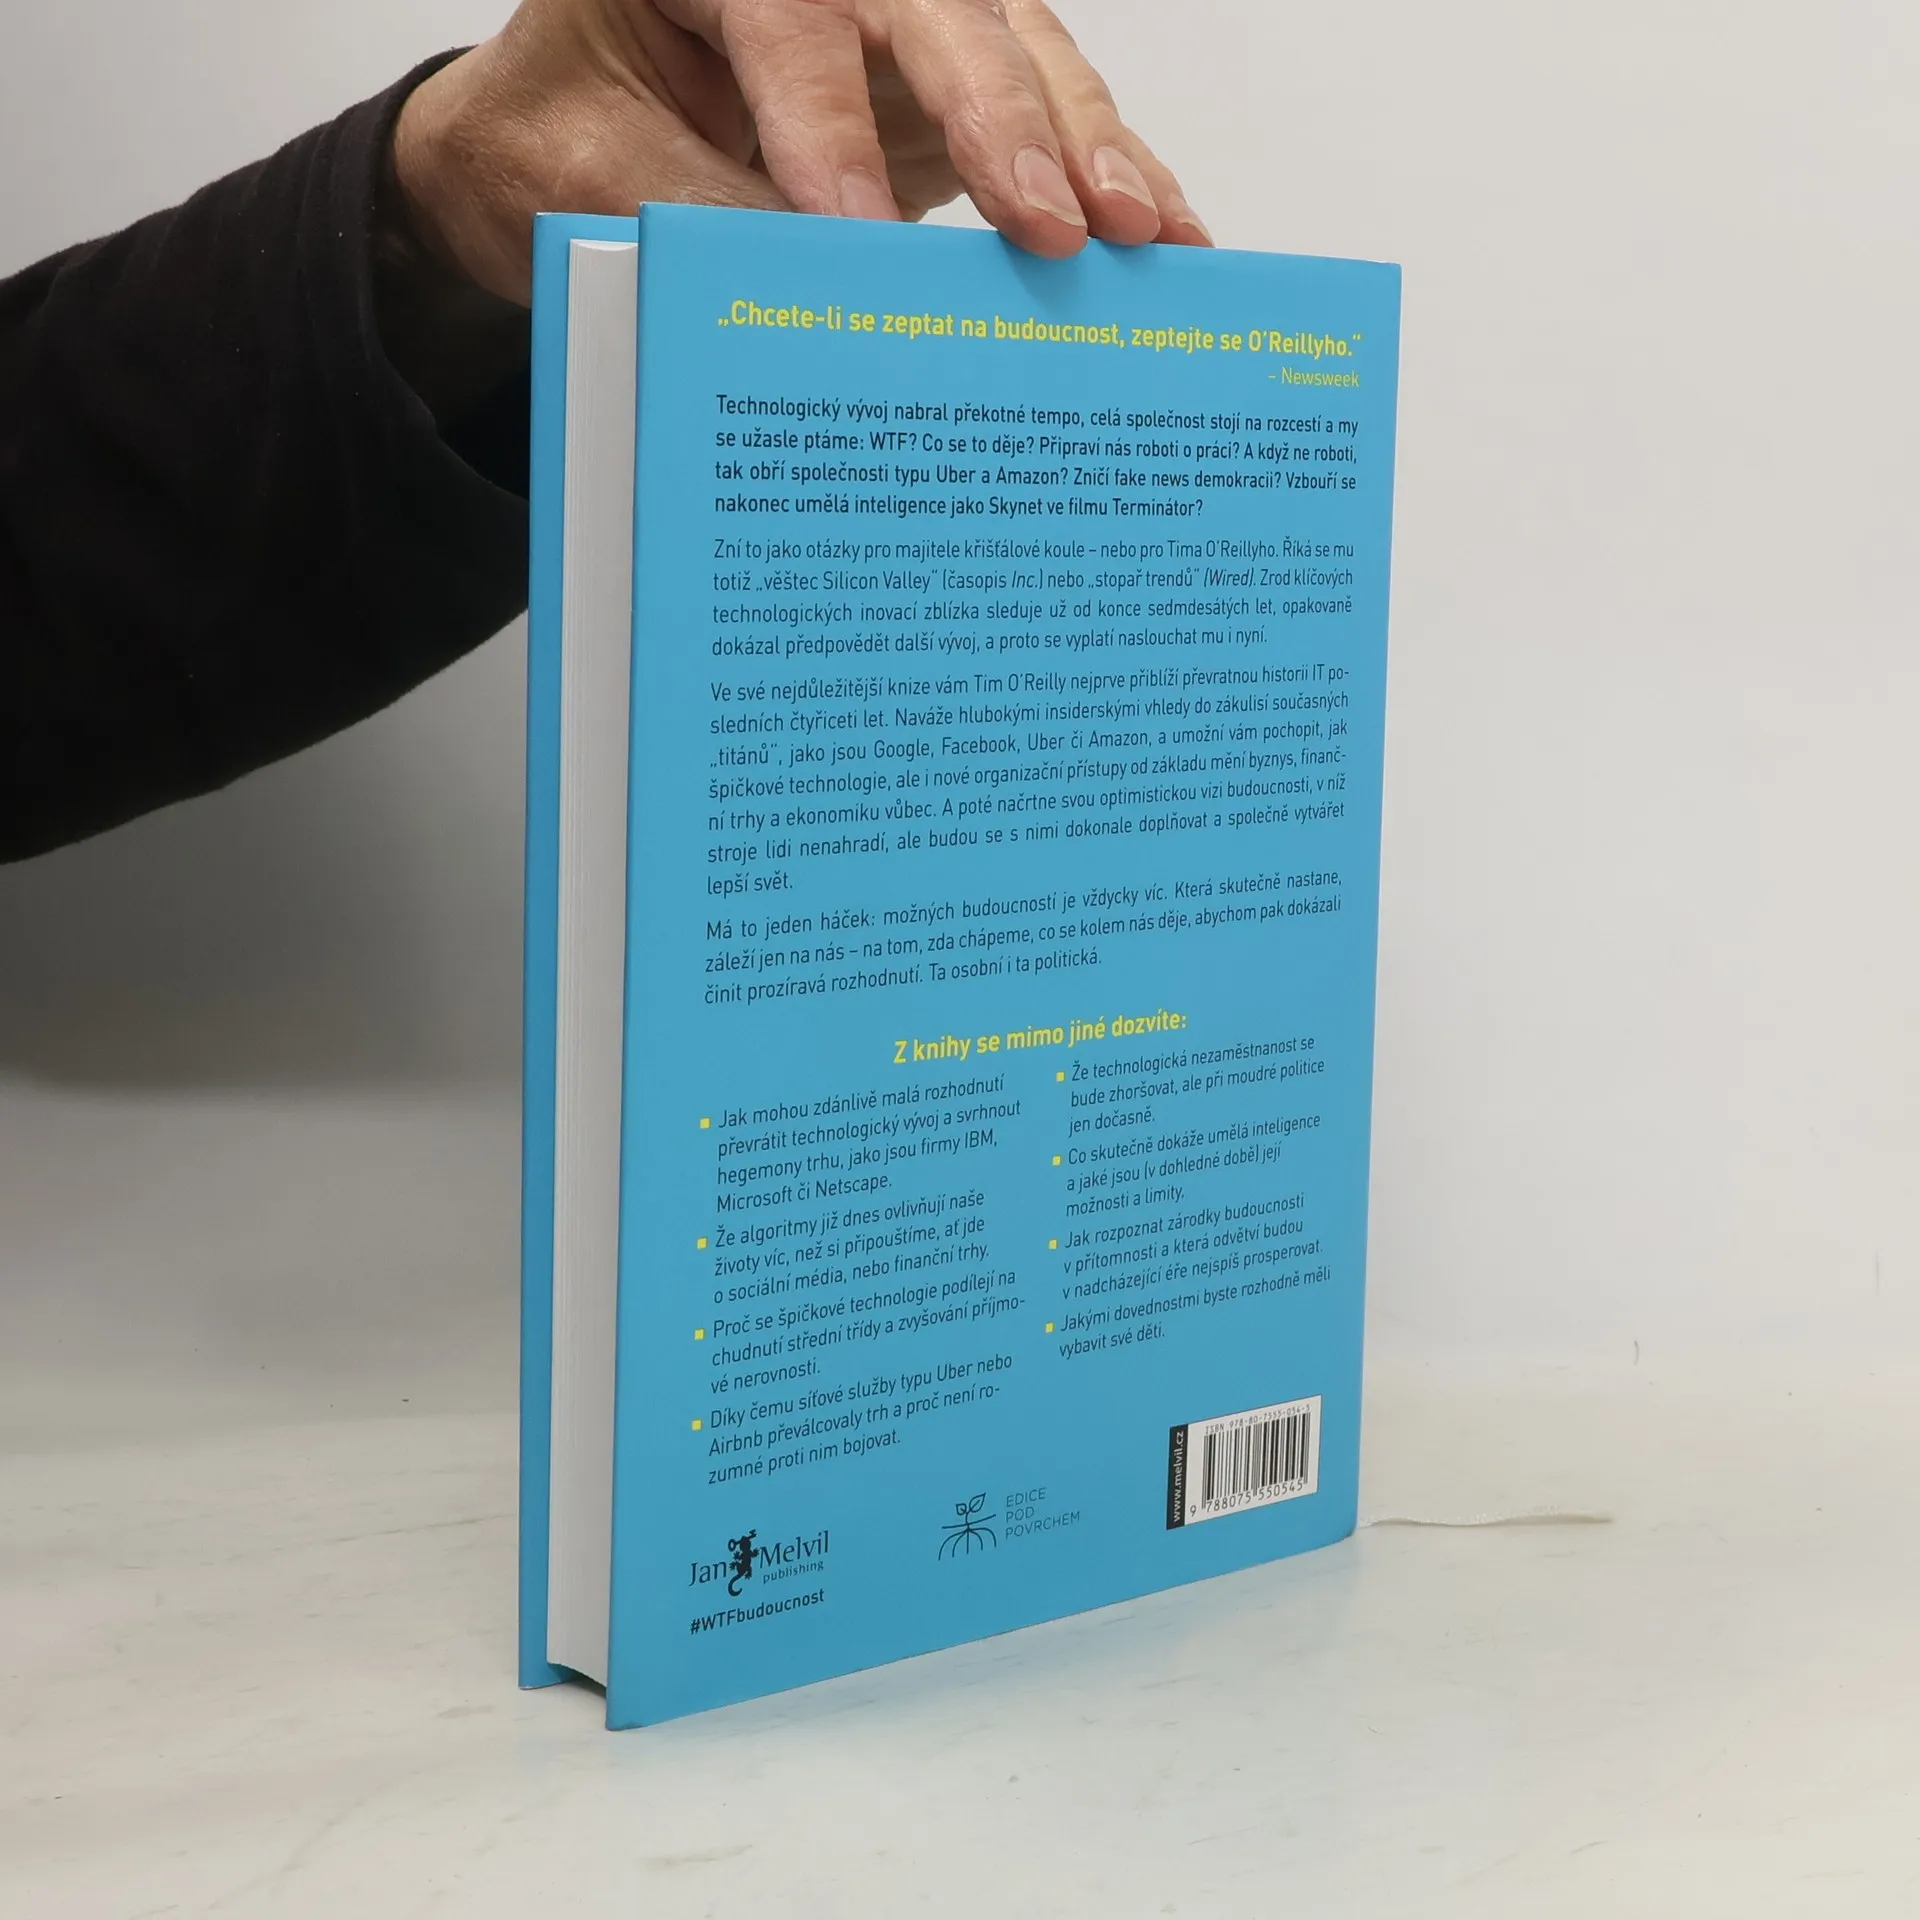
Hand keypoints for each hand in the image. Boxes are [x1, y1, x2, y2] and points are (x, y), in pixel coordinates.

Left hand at [393, 0, 1209, 305]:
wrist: (575, 130)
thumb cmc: (563, 137)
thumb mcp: (580, 174)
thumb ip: (685, 209)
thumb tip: (807, 280)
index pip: (787, 22)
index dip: (828, 129)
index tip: (860, 236)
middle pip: (938, 15)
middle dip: (1006, 123)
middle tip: (1055, 225)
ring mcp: (904, 18)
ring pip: (1020, 50)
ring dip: (1087, 147)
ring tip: (1142, 234)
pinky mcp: (955, 81)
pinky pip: (1047, 110)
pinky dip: (1107, 171)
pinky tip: (1164, 232)